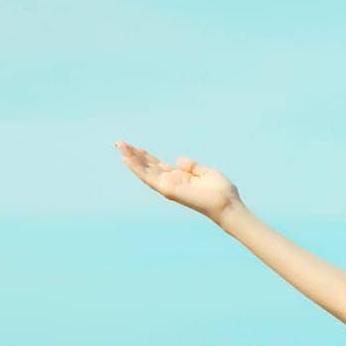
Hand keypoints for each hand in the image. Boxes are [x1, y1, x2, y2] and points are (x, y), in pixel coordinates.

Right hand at [114, 140, 241, 221]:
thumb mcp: (206, 173)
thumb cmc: (221, 191)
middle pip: (148, 166)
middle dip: (134, 154)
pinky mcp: (167, 189)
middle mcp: (171, 182)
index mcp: (179, 177)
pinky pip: (148, 177)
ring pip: (144, 170)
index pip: (157, 164)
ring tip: (119, 146)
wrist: (226, 203)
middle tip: (119, 142)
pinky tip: (126, 158)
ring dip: (131, 158)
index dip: (145, 155)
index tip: (134, 146)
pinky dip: (137, 167)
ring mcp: (167, 186)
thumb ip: (192, 167)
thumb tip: (178, 160)